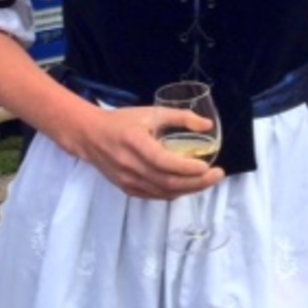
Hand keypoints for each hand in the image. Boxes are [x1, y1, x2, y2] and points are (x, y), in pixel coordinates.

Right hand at [74, 105, 224, 200]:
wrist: (90, 136)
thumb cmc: (122, 121)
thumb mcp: (150, 112)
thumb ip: (180, 117)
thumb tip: (207, 125)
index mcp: (134, 142)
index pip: (162, 161)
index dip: (186, 167)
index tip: (207, 165)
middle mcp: (130, 165)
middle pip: (167, 181)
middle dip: (196, 182)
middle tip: (217, 175)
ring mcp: (127, 181)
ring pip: (163, 192)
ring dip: (189, 189)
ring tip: (208, 181)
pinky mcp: (127, 189)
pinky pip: (155, 195)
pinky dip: (174, 193)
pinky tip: (188, 186)